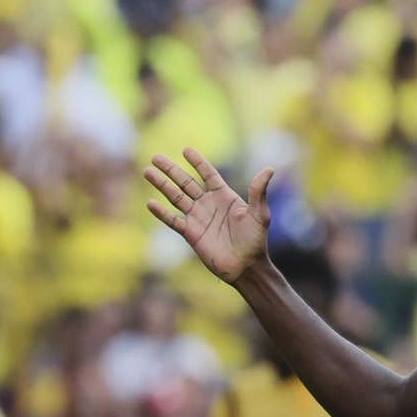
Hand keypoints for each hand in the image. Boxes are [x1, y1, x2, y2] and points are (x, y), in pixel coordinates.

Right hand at [144, 148, 273, 282]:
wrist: (246, 266)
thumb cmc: (256, 240)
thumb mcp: (259, 214)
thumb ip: (259, 192)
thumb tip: (269, 169)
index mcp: (224, 196)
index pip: (208, 174)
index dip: (198, 162)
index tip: (186, 150)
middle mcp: (209, 204)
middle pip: (186, 182)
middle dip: (171, 170)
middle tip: (155, 157)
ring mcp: (198, 218)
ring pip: (176, 197)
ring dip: (162, 185)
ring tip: (147, 172)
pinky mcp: (191, 233)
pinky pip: (173, 220)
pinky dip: (162, 213)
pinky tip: (150, 203)